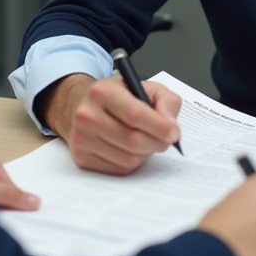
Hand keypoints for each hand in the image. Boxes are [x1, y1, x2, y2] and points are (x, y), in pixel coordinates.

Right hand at [37, 73, 181, 174]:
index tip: (174, 132)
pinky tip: (129, 149)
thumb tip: (171, 125)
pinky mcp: (81, 157)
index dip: (159, 126)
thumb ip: (166, 101)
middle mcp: (87, 115)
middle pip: (133, 141)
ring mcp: (81, 138)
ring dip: (145, 154)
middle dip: (156, 143)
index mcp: (102, 92)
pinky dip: (132, 162)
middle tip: (165, 139)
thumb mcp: (143, 86)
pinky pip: (119, 170)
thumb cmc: (117, 96)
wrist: (82, 105)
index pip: (135, 114)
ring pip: (128, 159)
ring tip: (145, 140)